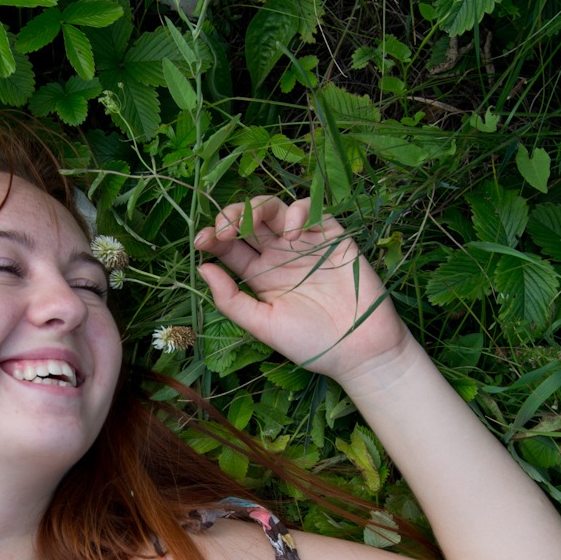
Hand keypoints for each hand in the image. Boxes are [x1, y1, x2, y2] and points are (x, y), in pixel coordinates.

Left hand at [194, 196, 408, 381]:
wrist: (359, 351)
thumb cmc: (311, 343)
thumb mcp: (263, 325)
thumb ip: (231, 299)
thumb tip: (203, 268)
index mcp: (259, 276)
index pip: (230, 247)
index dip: (213, 237)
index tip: (201, 241)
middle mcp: (279, 255)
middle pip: (249, 221)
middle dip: (231, 216)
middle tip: (223, 229)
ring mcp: (305, 244)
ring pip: (275, 209)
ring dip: (258, 208)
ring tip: (248, 224)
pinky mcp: (332, 237)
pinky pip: (312, 211)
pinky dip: (297, 213)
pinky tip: (291, 234)